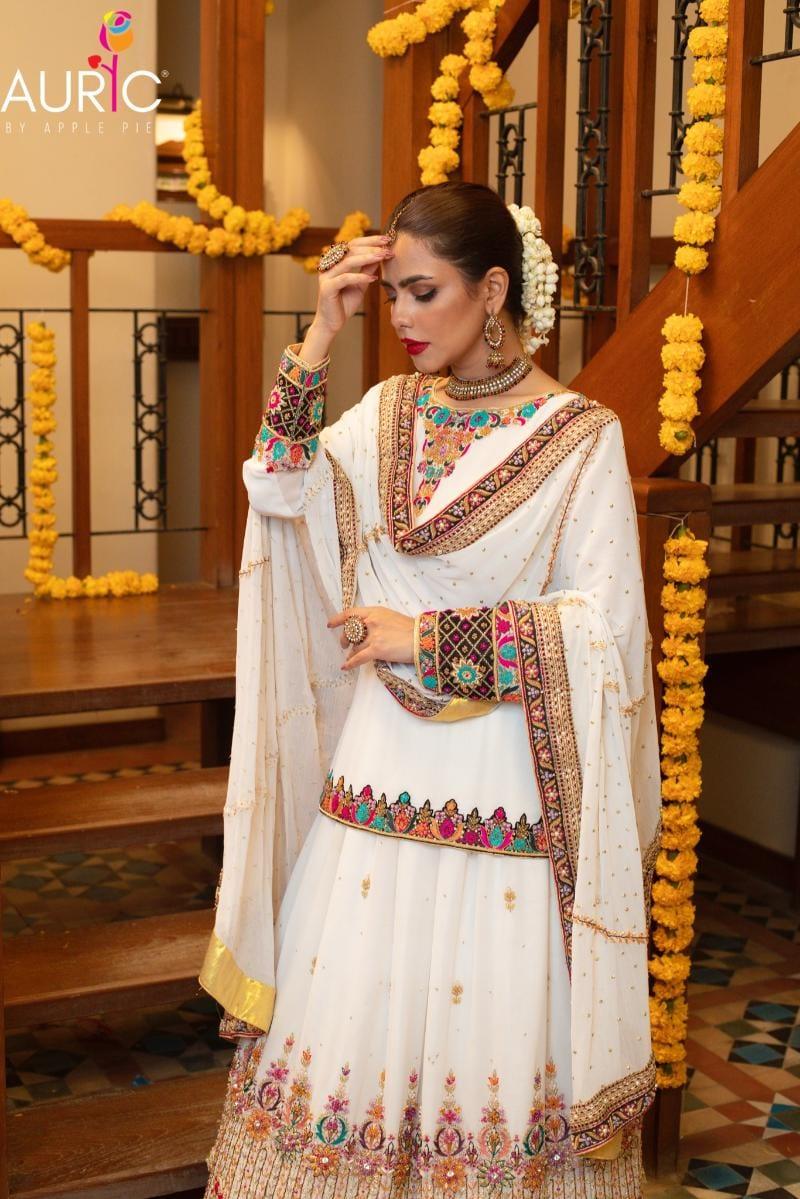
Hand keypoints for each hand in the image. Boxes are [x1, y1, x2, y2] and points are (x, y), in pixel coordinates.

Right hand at [300, 235, 393, 363]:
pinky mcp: (327, 288)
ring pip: (348, 262)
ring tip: (382, 257)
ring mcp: (326, 276)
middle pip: (350, 249)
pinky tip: (373, 278)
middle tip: (387, 248)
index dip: (370, 240)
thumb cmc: (345, 303)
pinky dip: (359, 277)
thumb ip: (367, 269)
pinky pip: (345, 278)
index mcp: (336, 261)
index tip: (387, 240)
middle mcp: (329, 265)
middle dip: (371, 247)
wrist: (332, 323)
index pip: (353, 244)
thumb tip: (381, 254)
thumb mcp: (361, 284)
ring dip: (367, 258)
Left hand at [327, 605, 414, 670]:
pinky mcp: (377, 649)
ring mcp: (373, 635)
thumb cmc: (412, 629)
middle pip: (350, 631)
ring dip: (352, 652)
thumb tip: (367, 630)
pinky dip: (350, 663)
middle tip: (344, 645)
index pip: (350, 613)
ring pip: (355, 646)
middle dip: (344, 639)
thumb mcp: (392, 617)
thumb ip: (378, 620)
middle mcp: (371, 621)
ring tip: (351, 656)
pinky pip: (358, 657)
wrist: (423, 638)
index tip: (331, 624)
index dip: (338, 619)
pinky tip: (345, 667)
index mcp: (375, 611)